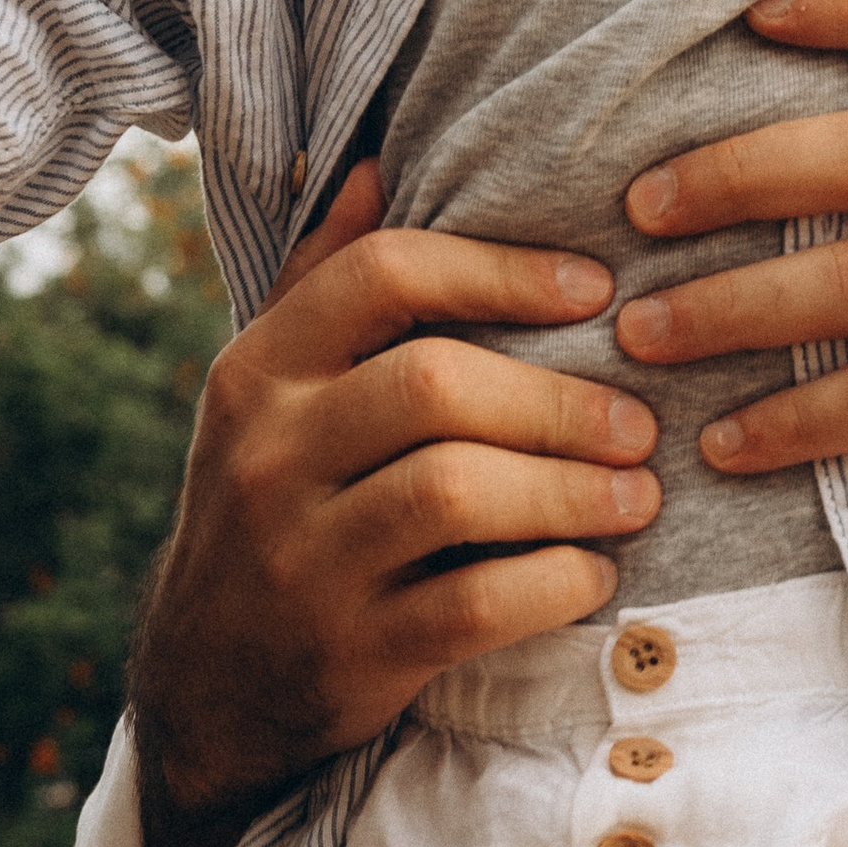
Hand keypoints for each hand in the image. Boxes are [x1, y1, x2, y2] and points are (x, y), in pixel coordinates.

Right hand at [130, 162, 659, 846]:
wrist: (208, 688)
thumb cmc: (277, 509)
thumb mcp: (269, 395)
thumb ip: (322, 282)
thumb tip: (371, 158)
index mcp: (257, 372)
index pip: (384, 276)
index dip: (503, 270)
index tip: (596, 289)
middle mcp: (268, 455)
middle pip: (437, 384)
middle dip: (559, 399)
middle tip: (639, 422)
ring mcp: (304, 559)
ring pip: (458, 492)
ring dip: (572, 490)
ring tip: (637, 495)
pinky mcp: (350, 653)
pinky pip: (475, 604)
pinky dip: (554, 584)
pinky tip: (592, 573)